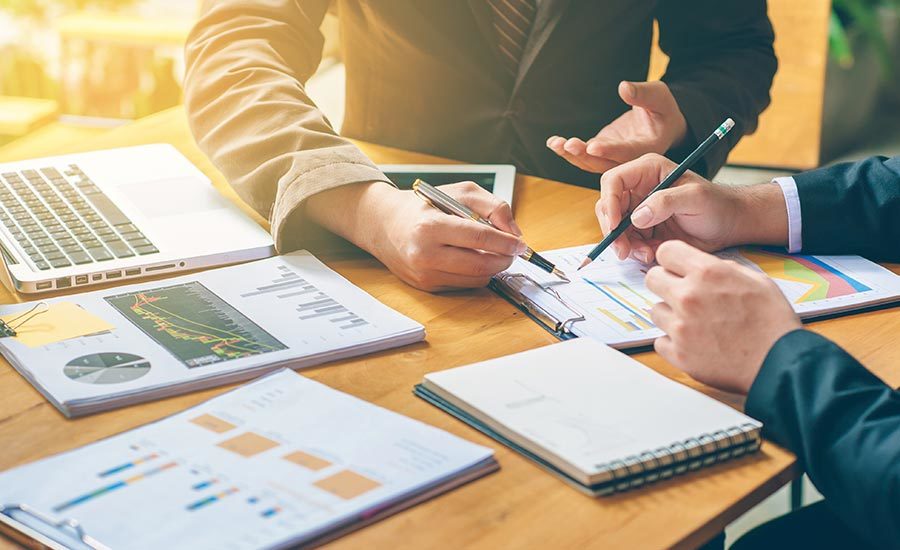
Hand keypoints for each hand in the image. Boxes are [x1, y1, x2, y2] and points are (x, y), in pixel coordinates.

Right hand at [307, 181, 525, 291]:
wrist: (385, 225)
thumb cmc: (424, 206)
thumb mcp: (459, 192)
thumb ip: (492, 206)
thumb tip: (514, 232)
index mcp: (431, 226)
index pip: (479, 238)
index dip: (506, 242)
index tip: (520, 244)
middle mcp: (424, 254)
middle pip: (480, 264)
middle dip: (504, 259)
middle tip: (512, 251)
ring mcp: (424, 274)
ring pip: (476, 279)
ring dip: (492, 267)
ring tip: (494, 252)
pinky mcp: (426, 286)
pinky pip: (464, 284)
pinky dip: (476, 273)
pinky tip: (472, 259)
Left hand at [547, 81, 687, 173]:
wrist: (660, 124)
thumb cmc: (662, 109)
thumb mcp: (659, 97)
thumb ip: (643, 94)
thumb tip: (624, 88)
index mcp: (647, 148)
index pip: (627, 152)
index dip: (610, 150)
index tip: (593, 146)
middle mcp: (629, 158)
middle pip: (604, 163)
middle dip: (584, 155)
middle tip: (569, 144)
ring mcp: (613, 157)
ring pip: (591, 162)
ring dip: (572, 155)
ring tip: (556, 143)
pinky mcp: (603, 152)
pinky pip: (585, 155)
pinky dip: (569, 151)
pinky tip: (554, 143)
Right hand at [596, 153, 788, 262]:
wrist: (730, 224)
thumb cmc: (717, 204)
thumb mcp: (694, 198)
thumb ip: (665, 202)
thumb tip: (637, 217)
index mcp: (648, 171)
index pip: (613, 181)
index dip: (609, 202)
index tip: (616, 225)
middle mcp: (639, 189)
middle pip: (608, 207)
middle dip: (613, 230)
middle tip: (623, 250)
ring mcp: (640, 210)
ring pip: (615, 228)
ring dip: (624, 244)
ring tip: (645, 254)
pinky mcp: (644, 229)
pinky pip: (628, 241)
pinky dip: (635, 251)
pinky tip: (651, 254)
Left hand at [645, 241, 800, 393]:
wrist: (780, 363)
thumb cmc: (773, 323)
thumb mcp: (757, 280)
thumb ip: (724, 269)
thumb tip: (705, 266)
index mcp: (708, 273)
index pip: (665, 252)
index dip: (672, 260)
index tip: (676, 268)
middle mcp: (688, 297)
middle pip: (652, 279)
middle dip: (666, 284)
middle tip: (683, 295)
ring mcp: (680, 327)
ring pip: (655, 311)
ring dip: (671, 315)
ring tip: (696, 323)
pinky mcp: (678, 354)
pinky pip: (660, 341)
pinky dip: (673, 342)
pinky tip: (695, 342)